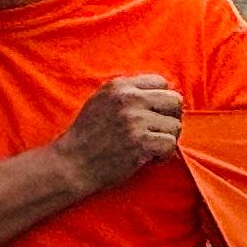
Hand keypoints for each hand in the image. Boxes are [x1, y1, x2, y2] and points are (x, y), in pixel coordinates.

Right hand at [57, 75, 186, 192]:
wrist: (71, 164)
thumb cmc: (88, 136)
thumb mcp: (101, 102)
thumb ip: (128, 93)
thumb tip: (163, 90)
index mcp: (119, 86)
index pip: (161, 82)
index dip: (161, 102)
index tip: (152, 116)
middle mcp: (128, 99)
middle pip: (175, 100)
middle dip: (170, 117)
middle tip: (157, 132)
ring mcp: (134, 120)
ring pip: (175, 125)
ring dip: (167, 139)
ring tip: (149, 147)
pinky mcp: (140, 142)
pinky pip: (171, 144)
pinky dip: (163, 156)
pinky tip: (149, 159)